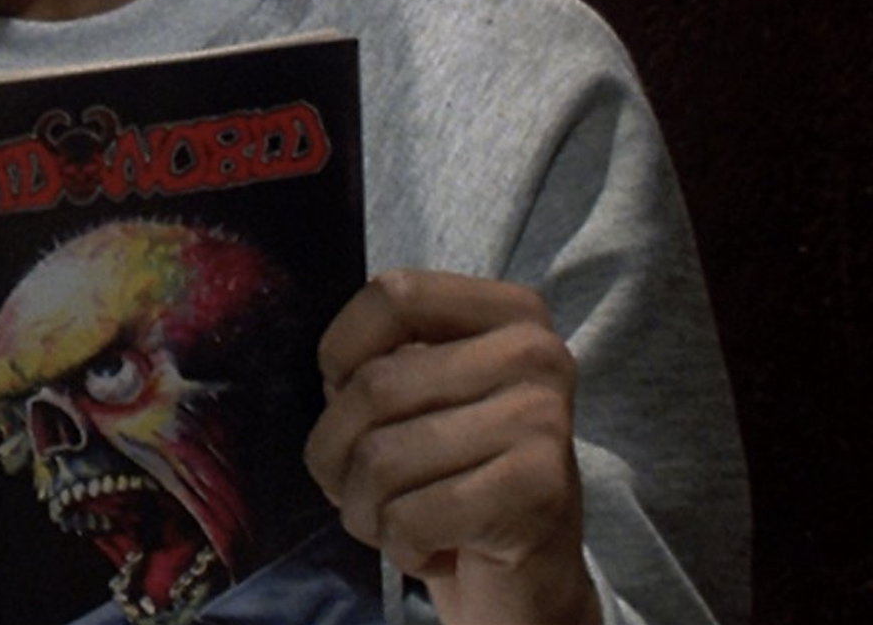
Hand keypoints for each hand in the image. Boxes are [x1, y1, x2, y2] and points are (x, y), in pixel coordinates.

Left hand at [305, 270, 599, 624]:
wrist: (529, 578)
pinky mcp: (538, 492)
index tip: (345, 396)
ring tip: (396, 521)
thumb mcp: (418, 398)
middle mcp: (537, 354)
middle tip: (358, 488)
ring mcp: (543, 420)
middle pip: (374, 386)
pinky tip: (433, 549)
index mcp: (509, 313)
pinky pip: (410, 517)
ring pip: (382, 458)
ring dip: (363, 510)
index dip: (340, 352)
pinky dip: (399, 547)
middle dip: (336, 454)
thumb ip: (375, 360)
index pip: (393, 294)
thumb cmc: (455, 474)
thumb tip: (329, 374)